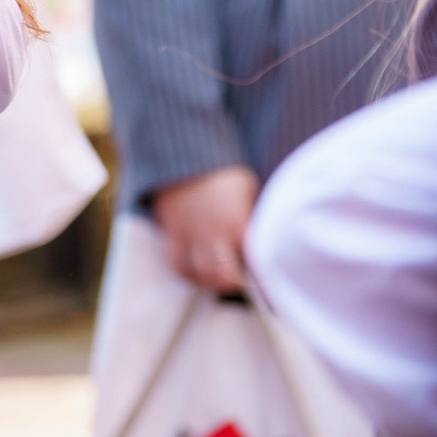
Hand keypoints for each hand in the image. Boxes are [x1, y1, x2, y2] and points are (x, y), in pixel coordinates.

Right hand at [152, 164, 258, 292]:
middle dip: (233, 283)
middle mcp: (212, 232)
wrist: (187, 154)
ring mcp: (189, 234)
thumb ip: (254, 221)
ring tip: (219, 277)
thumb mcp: (250, 192)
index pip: (252, 261)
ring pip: (197, 274)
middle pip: (223, 276)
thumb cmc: (226, 175)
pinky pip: (177, 264)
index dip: (260, 275)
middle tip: (240, 279)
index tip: (265, 278)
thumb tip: (263, 245)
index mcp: (237, 221)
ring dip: (209, 281)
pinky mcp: (171, 233)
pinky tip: (199, 270)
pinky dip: (188, 273)